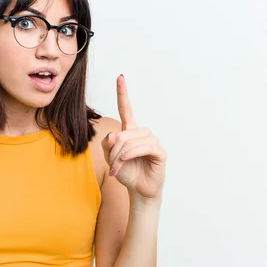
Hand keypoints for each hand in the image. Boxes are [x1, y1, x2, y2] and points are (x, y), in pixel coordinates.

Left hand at [101, 75, 166, 198]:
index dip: (123, 93)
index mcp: (130, 131)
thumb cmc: (126, 172)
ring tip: (116, 168)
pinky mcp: (159, 152)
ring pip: (132, 140)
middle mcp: (142, 133)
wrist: (138, 190)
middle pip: (123, 133)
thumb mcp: (110, 158)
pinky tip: (125, 160)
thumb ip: (108, 145)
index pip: (126, 108)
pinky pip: (144, 147)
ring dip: (120, 155)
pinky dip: (131, 153)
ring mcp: (152, 141)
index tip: (120, 77)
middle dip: (114, 150)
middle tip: (112, 165)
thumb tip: (114, 135)